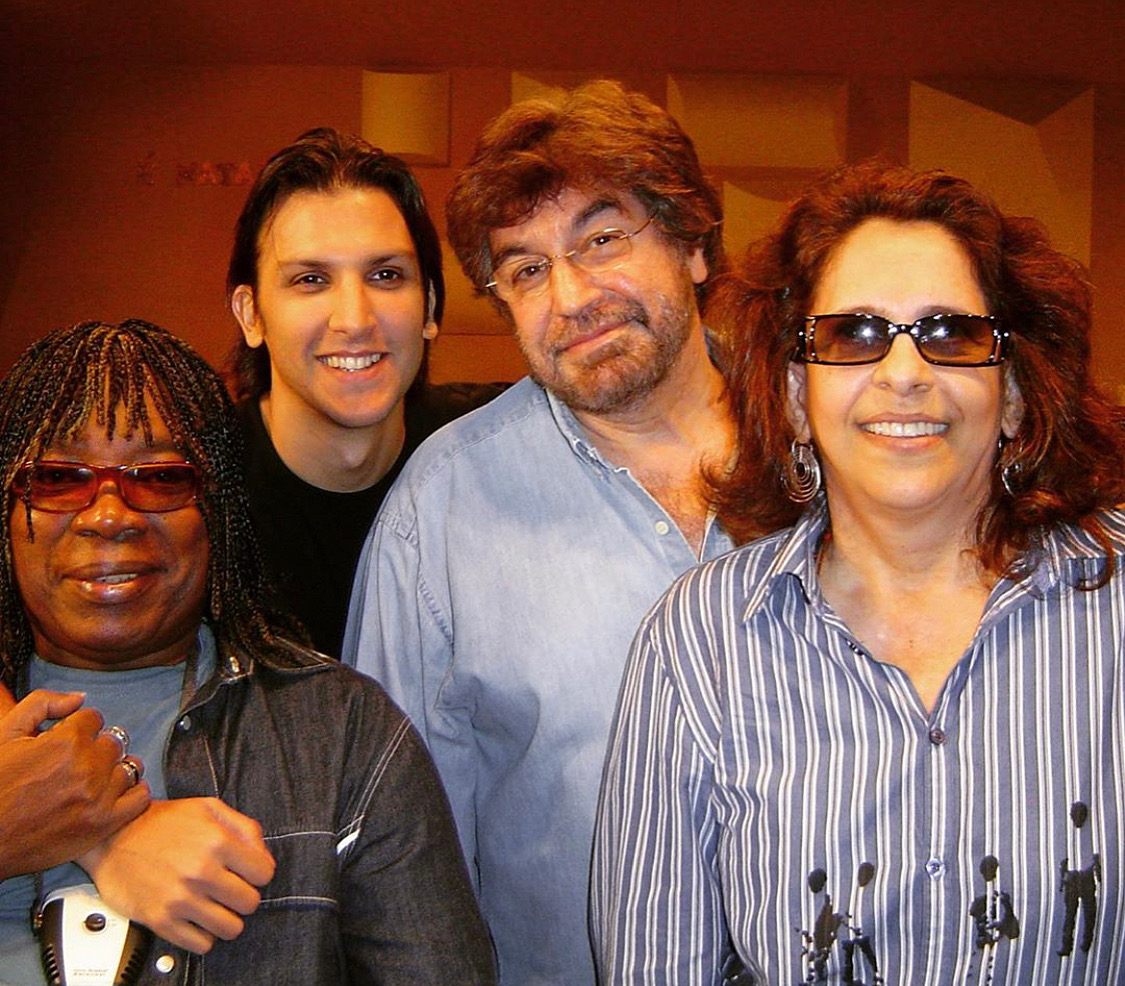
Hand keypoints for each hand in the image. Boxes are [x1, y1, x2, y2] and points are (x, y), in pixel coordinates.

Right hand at [0, 683, 148, 878]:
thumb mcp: (6, 734)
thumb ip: (43, 703)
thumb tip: (80, 698)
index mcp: (66, 741)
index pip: (95, 719)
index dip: (79, 729)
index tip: (65, 742)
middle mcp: (87, 767)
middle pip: (114, 742)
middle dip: (97, 748)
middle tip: (76, 763)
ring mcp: (99, 796)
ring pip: (129, 766)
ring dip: (114, 770)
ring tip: (93, 780)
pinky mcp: (104, 824)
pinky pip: (140, 797)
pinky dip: (132, 792)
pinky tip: (114, 794)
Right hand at [79, 797, 275, 952]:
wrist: (113, 837)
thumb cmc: (162, 822)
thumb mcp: (209, 808)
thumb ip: (245, 828)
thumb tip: (263, 856)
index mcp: (218, 842)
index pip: (264, 873)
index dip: (258, 874)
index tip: (247, 874)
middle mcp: (201, 872)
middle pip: (250, 903)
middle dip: (244, 897)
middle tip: (230, 891)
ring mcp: (181, 899)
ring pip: (230, 928)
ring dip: (226, 919)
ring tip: (215, 906)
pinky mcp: (161, 921)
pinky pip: (201, 945)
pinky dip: (204, 936)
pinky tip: (197, 919)